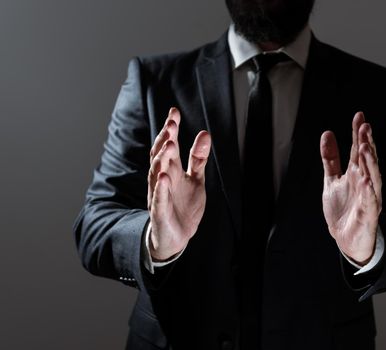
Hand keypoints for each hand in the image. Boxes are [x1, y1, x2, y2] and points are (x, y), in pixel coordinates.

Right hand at [147, 108, 211, 260]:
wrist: (177, 236)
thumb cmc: (184, 205)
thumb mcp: (196, 179)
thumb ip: (198, 158)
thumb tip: (205, 133)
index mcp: (171, 169)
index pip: (168, 145)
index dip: (170, 129)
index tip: (174, 112)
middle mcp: (162, 179)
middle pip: (160, 156)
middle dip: (165, 140)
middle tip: (172, 124)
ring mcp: (159, 195)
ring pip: (156, 174)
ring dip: (162, 159)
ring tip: (170, 145)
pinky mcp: (159, 212)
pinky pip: (159, 199)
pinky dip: (161, 189)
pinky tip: (164, 177)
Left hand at [320, 112, 381, 264]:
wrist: (346, 239)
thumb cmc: (343, 209)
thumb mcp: (332, 180)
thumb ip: (330, 158)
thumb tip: (327, 133)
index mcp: (356, 174)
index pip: (359, 150)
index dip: (359, 133)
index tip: (359, 115)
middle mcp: (365, 183)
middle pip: (368, 161)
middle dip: (368, 143)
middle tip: (365, 126)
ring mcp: (368, 199)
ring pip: (373, 178)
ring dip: (371, 163)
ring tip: (367, 147)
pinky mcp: (368, 216)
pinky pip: (370, 203)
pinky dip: (369, 192)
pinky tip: (366, 180)